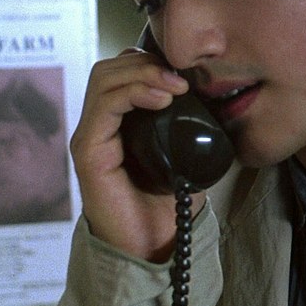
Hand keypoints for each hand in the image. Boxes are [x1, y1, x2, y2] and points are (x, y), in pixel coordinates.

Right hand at [69, 49, 203, 261]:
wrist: (158, 244)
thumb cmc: (172, 200)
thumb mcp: (189, 149)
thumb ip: (193, 119)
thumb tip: (215, 91)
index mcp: (122, 121)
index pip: (125, 69)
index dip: (152, 61)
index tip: (186, 72)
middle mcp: (102, 125)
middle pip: (112, 67)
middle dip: (147, 63)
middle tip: (182, 78)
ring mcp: (92, 136)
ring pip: (104, 79)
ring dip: (143, 73)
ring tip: (174, 87)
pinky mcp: (89, 152)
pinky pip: (103, 106)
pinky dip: (132, 92)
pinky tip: (160, 98)